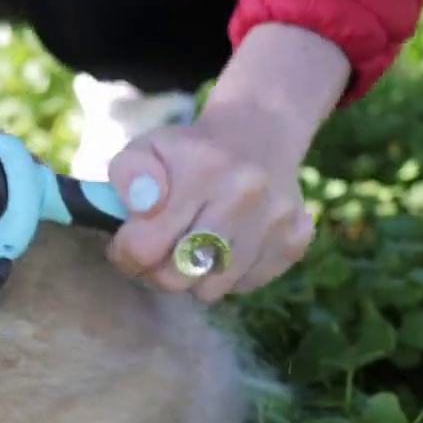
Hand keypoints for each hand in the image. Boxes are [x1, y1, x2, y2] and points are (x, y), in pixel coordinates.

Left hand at [105, 117, 313, 301]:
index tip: (128, 242)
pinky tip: (224, 245)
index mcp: (203, 171)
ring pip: (212, 289)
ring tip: (189, 247)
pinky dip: (226, 275)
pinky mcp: (295, 240)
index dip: (127, 253)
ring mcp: (276, 220)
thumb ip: (129, 174)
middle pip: (179, 276)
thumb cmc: (187, 152)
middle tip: (155, 253)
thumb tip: (141, 206)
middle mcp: (246, 195)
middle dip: (156, 272)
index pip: (146, 247)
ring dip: (192, 277)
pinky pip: (244, 286)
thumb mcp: (146, 148)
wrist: (257, 134)